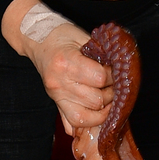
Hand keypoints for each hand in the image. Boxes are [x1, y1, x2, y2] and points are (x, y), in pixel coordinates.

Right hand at [2, 0, 112, 132]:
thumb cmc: (61, 36)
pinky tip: (98, 112)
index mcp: (66, 62)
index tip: (116, 71)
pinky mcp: (56, 103)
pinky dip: (89, 122)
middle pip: (95, 100)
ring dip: (103, 109)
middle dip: (111, 93)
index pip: (99, 78)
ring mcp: (56, 96)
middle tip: (115, 84)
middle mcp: (59, 83)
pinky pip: (73, 124)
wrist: (37, 40)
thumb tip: (121, 70)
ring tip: (108, 97)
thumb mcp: (83, 37)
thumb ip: (101, 54)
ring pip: (86, 117)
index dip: (113, 76)